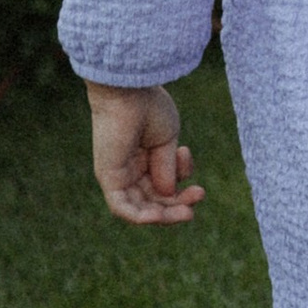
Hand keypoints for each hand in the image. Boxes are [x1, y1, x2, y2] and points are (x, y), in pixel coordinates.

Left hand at [88, 81, 201, 225]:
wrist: (130, 90)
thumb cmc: (148, 107)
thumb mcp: (167, 141)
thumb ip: (167, 168)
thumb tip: (168, 192)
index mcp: (144, 158)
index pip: (162, 188)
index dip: (182, 192)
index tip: (198, 185)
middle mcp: (129, 169)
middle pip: (153, 200)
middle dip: (178, 204)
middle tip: (199, 196)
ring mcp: (117, 175)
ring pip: (139, 209)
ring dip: (164, 215)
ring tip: (188, 212)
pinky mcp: (108, 177)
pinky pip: (121, 207)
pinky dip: (139, 217)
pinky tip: (158, 216)